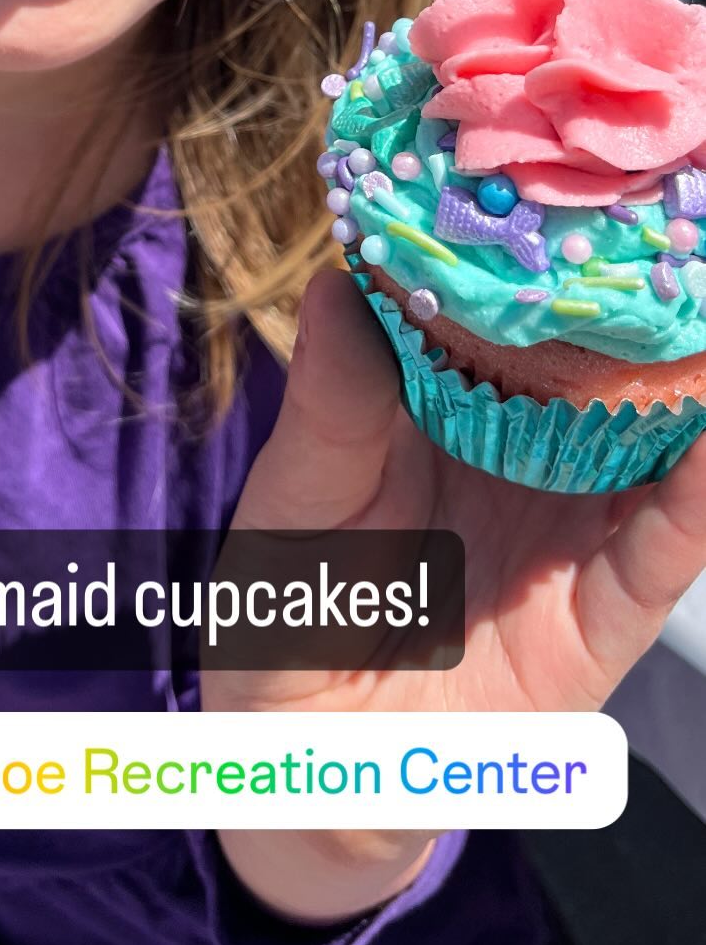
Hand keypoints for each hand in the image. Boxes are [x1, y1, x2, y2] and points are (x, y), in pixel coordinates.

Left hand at [202, 266, 705, 918]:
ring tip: (704, 296)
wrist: (308, 778)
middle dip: (641, 288)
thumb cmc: (282, 621)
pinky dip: (703, 491)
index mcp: (439, 404)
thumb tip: (335, 278)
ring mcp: (569, 526)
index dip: (536, 239)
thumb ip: (327, 409)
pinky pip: (668, 545)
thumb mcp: (290, 510)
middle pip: (598, 356)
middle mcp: (519, 450)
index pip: (502, 305)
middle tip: (676, 208)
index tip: (567, 166)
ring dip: (689, 370)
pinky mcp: (601, 613)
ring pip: (657, 435)